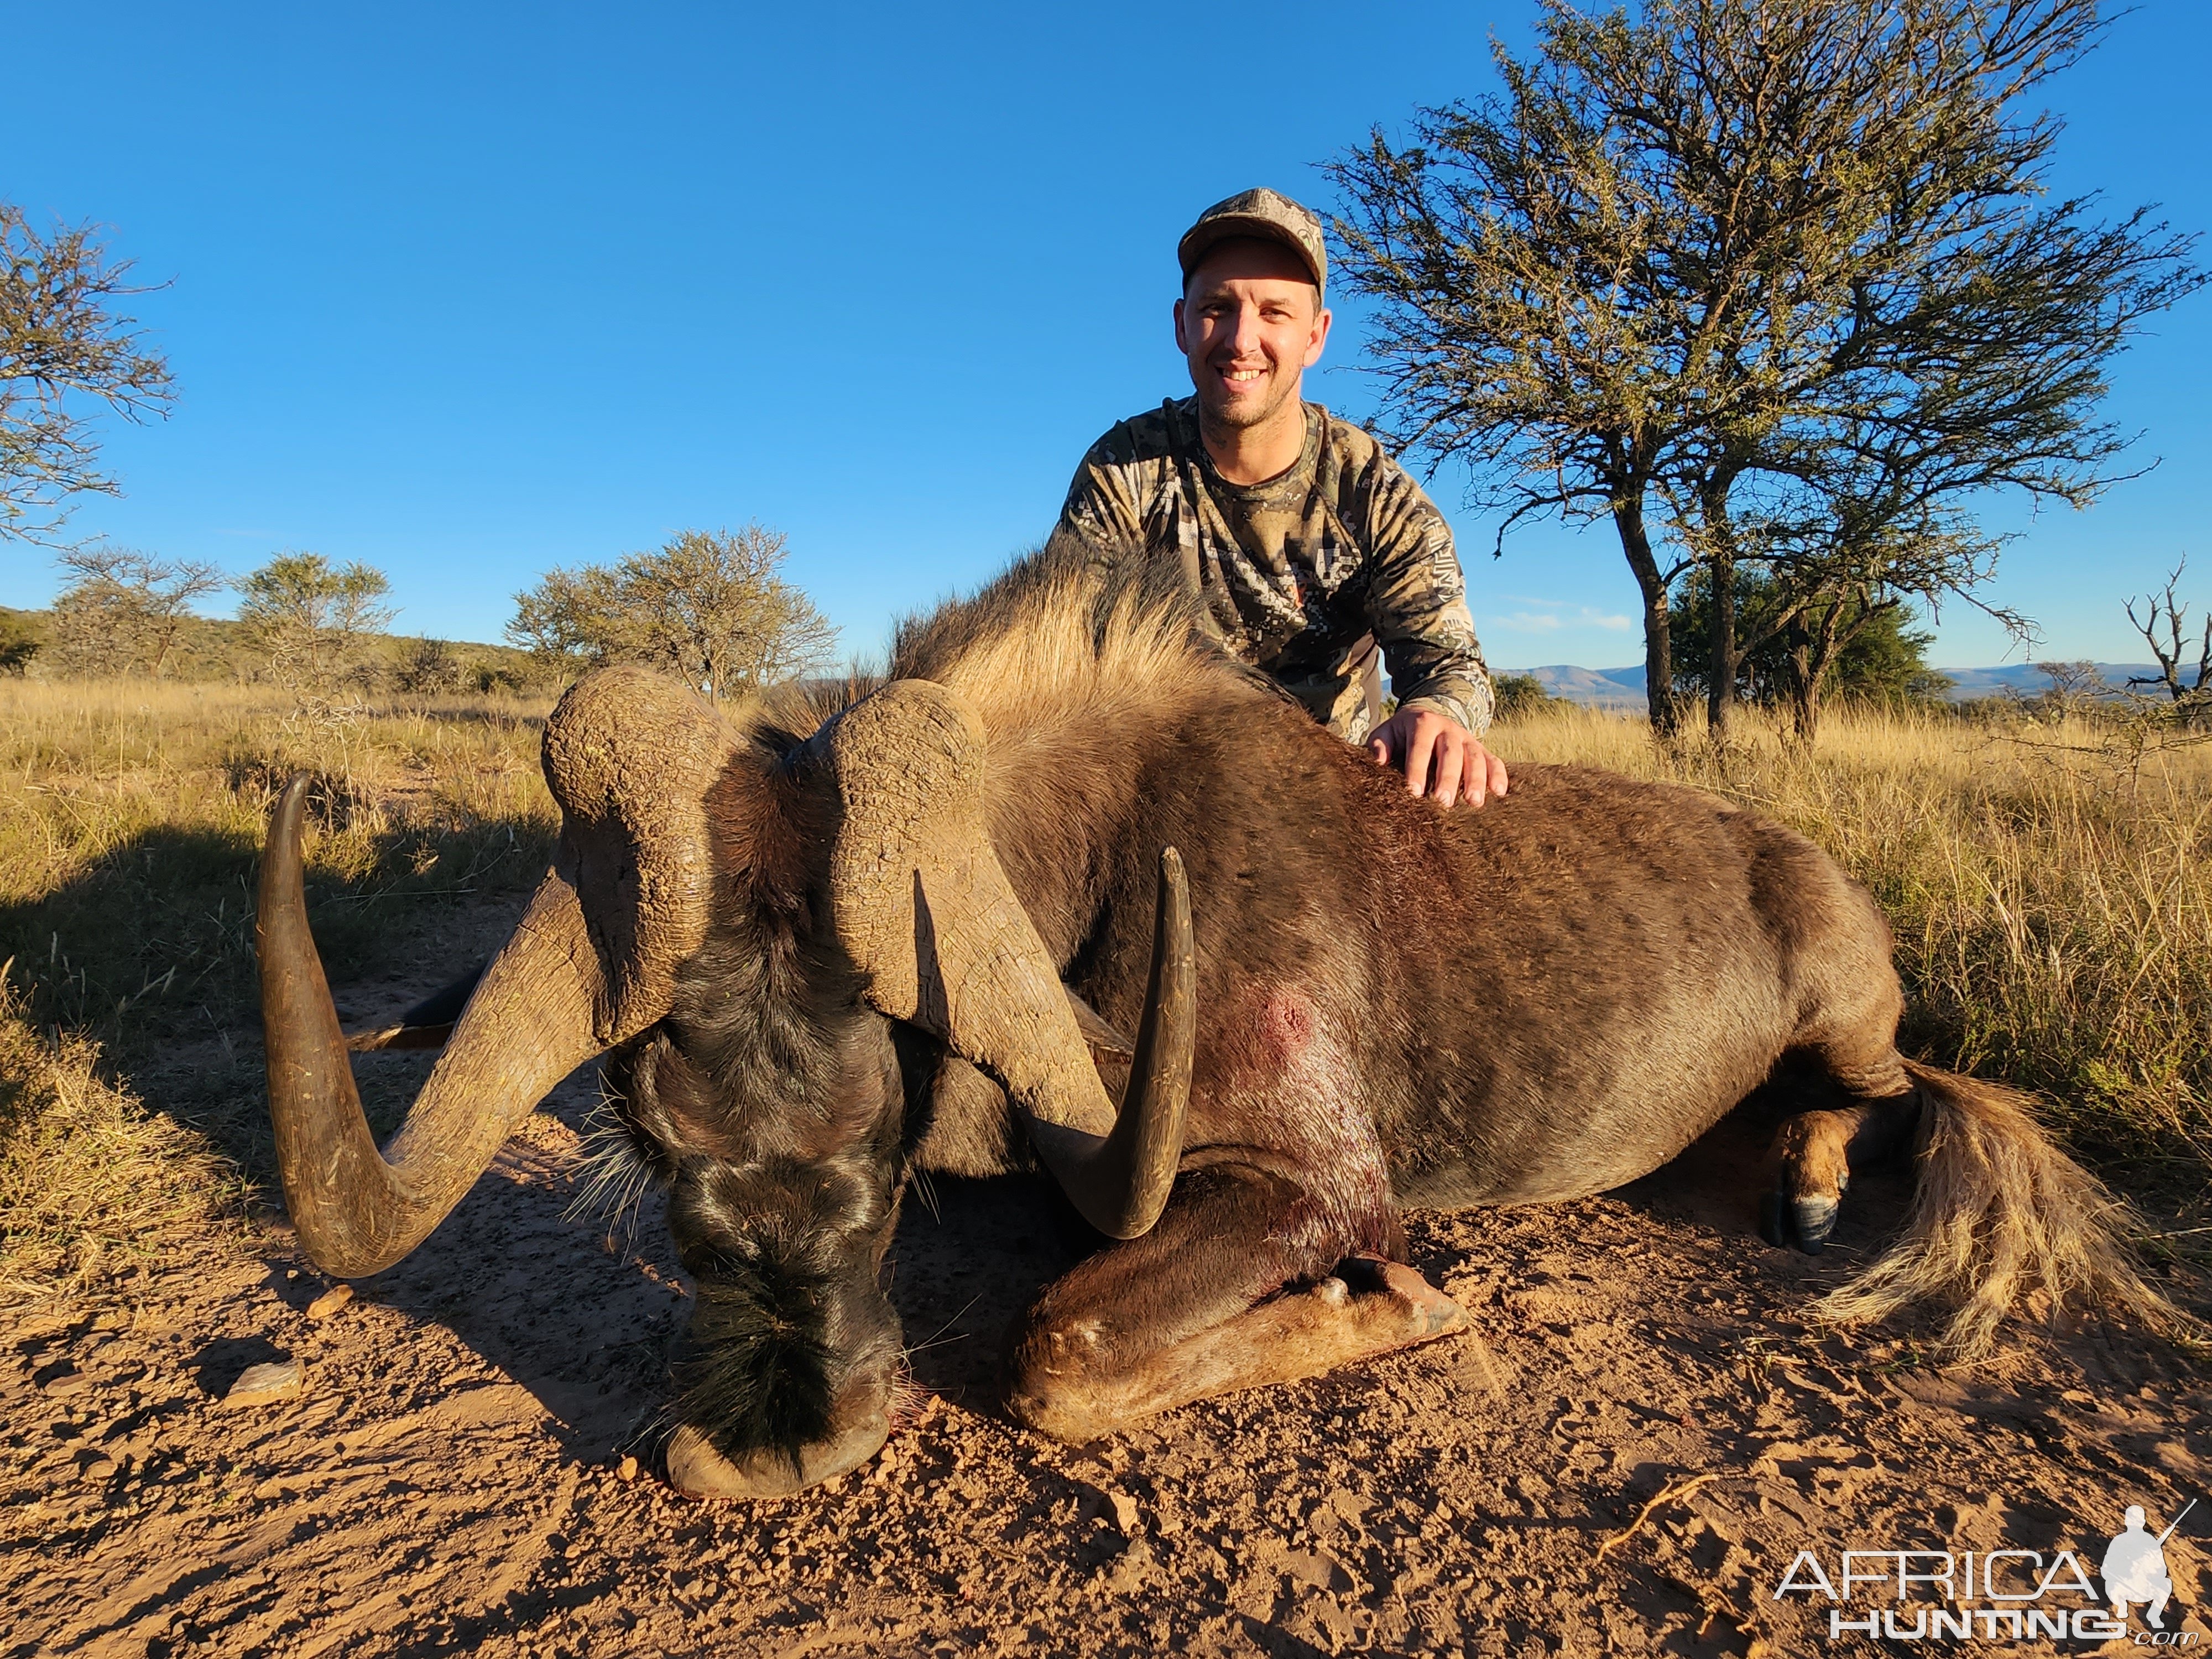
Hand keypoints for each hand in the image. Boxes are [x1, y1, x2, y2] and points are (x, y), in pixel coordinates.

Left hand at [1367, 707, 1508, 808]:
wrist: (1427, 716)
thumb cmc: (1402, 733)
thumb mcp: (1387, 732)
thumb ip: (1379, 744)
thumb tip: (1379, 761)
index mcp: (1422, 722)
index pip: (1420, 747)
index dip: (1417, 769)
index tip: (1414, 793)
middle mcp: (1448, 728)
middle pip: (1451, 752)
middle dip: (1448, 777)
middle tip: (1443, 802)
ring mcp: (1467, 738)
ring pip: (1475, 756)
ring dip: (1476, 779)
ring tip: (1474, 802)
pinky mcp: (1480, 748)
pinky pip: (1494, 759)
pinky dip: (1499, 775)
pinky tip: (1500, 792)